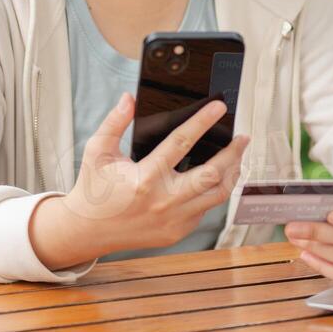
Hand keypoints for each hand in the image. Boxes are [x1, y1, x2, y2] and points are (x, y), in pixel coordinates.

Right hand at [60, 92, 249, 254]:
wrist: (89, 231)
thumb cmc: (94, 189)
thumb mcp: (97, 151)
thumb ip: (114, 123)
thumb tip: (128, 99)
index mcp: (145, 178)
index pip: (181, 142)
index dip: (202, 121)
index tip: (219, 107)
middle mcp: (164, 201)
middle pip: (212, 174)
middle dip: (233, 153)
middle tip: (243, 137)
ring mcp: (173, 220)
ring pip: (216, 195)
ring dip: (231, 174)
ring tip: (237, 157)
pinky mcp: (177, 232)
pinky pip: (204, 210)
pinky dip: (213, 193)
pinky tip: (216, 179)